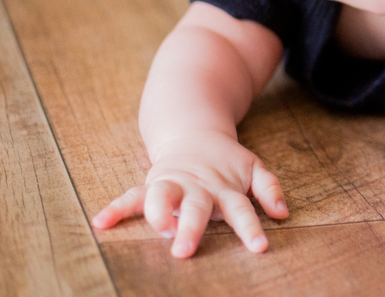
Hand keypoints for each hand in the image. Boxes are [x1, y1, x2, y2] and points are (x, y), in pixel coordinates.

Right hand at [91, 131, 287, 257]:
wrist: (194, 133)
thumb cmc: (226, 162)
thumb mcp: (253, 168)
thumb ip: (268, 188)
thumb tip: (283, 213)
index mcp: (223, 188)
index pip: (240, 209)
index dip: (249, 228)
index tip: (259, 246)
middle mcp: (197, 188)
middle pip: (195, 207)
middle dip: (191, 228)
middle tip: (186, 251)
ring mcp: (173, 185)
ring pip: (162, 196)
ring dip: (156, 213)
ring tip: (154, 228)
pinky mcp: (152, 184)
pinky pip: (132, 196)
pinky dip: (116, 208)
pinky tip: (101, 222)